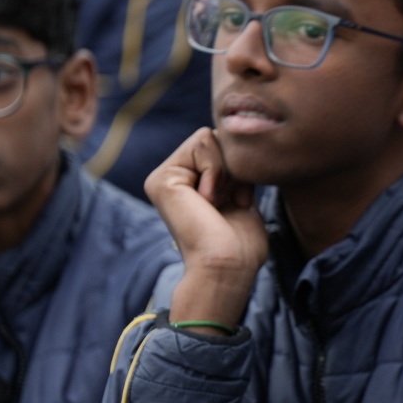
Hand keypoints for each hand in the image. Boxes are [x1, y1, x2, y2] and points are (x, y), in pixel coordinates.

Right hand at [145, 128, 267, 329]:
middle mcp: (172, 177)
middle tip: (229, 202)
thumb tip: (238, 141)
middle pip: (215, 137)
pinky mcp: (162, 179)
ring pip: (209, 137)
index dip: (240, 168)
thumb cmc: (241, 242)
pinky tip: (209, 201)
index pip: (222, 144)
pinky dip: (218, 172)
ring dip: (227, 172)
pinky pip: (202, 145)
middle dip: (234, 167)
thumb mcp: (240, 193)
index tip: (237, 201)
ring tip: (219, 202)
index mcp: (188, 181)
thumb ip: (232, 169)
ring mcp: (164, 177)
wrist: (229, 266)